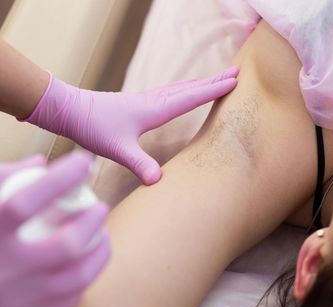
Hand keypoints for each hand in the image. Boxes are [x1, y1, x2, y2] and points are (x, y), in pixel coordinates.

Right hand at [0, 153, 109, 306]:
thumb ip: (1, 180)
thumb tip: (39, 162)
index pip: (25, 201)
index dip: (60, 178)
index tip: (82, 163)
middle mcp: (2, 268)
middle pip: (66, 245)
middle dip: (93, 221)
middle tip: (100, 206)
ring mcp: (14, 298)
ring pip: (77, 276)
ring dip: (100, 252)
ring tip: (102, 235)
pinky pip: (68, 299)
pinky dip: (84, 278)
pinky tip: (86, 263)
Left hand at [24, 68, 239, 184]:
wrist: (70, 110)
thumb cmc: (93, 127)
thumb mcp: (117, 149)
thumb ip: (138, 163)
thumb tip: (157, 181)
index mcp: (155, 109)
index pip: (191, 97)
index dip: (214, 90)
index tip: (234, 82)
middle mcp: (155, 100)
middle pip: (191, 88)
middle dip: (214, 81)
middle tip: (236, 73)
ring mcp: (148, 99)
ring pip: (182, 88)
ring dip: (202, 83)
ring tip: (217, 79)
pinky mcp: (141, 103)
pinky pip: (172, 92)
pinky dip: (186, 89)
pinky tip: (185, 92)